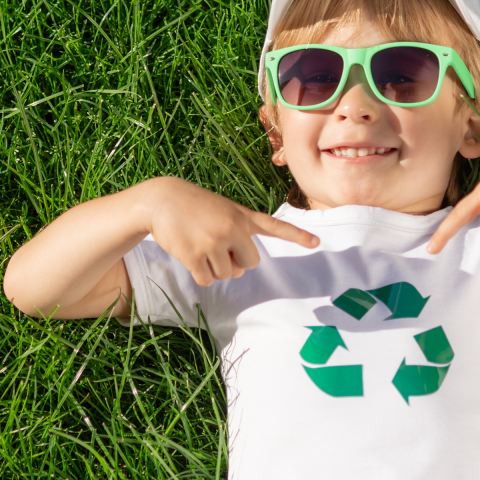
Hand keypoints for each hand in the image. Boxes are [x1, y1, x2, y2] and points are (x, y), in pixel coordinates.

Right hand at [144, 177, 318, 285]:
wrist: (162, 199)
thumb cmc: (196, 207)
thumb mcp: (223, 211)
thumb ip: (237, 238)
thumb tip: (236, 272)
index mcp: (243, 216)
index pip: (276, 226)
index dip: (297, 236)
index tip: (317, 243)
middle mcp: (233, 228)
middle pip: (250, 264)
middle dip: (235, 262)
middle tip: (217, 245)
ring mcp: (213, 241)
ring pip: (227, 275)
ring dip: (214, 268)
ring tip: (201, 244)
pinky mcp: (194, 254)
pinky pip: (207, 280)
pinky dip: (200, 274)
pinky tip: (190, 255)